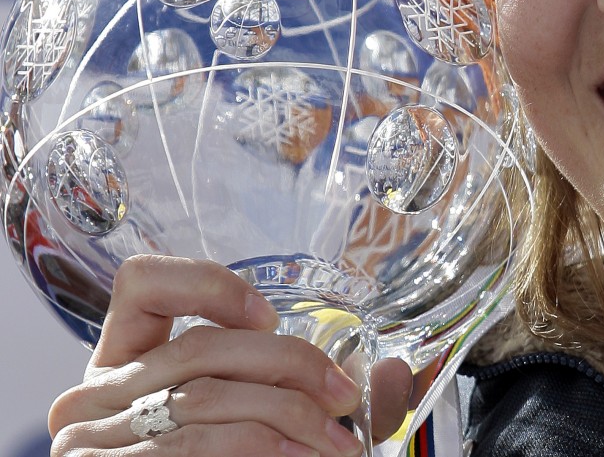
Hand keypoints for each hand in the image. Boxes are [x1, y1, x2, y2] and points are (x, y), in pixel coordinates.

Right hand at [48, 255, 412, 455]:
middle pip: (201, 345)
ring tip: (336, 444)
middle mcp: (96, 392)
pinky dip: (262, 449)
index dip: (209, 286)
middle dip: (289, 363)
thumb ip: (309, 394)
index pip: (143, 282)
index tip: (268, 316)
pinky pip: (197, 444)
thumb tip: (395, 374)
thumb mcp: (249, 420)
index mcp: (125, 363)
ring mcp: (90, 435)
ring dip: (289, 415)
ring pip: (206, 397)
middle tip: (343, 395)